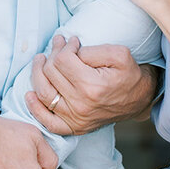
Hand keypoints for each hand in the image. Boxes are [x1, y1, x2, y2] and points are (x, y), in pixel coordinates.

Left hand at [25, 35, 158, 135]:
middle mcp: (80, 105)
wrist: (139, 98)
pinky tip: (29, 95)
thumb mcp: (118, 53)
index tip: (71, 41)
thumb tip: (69, 51)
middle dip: (52, 54)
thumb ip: (91, 50)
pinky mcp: (74, 127)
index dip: (64, 46)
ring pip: (44, 93)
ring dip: (37, 74)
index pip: (62, 60)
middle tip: (58, 45)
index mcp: (91, 86)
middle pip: (51, 74)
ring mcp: (76, 119)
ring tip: (41, 60)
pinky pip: (48, 121)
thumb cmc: (129, 74)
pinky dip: (35, 109)